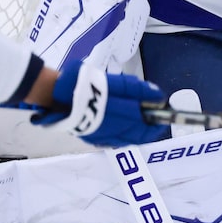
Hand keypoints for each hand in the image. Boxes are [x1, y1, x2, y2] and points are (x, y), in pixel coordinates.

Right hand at [32, 60, 165, 146]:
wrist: (58, 95)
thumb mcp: (117, 82)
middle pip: (137, 136)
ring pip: (124, 139)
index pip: (146, 126)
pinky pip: (112, 140)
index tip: (163, 116)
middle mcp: (113, 131)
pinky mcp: (90, 137)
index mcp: (122, 116)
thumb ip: (138, 90)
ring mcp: (101, 136)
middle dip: (147, 129)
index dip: (157, 123)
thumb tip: (157, 97)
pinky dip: (121, 134)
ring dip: (135, 132)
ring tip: (139, 122)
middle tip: (153, 120)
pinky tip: (121, 126)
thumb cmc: (90, 85)